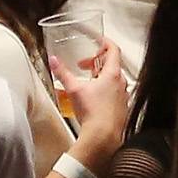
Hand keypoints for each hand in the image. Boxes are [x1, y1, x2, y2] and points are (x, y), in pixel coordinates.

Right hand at [54, 37, 128, 164]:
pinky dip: (106, 91)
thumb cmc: (93, 113)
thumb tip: (54, 61)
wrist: (103, 136)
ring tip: (88, 82)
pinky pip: (115, 93)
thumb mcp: (73, 89)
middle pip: (113, 65)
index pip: (113, 50)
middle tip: (85, 66)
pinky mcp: (121, 108)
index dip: (105, 43)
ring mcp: (123, 96)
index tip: (99, 41)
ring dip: (101, 77)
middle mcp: (121, 83)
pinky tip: (94, 99)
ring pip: (114, 80)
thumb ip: (62, 73)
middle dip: (98, 62)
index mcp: (113, 74)